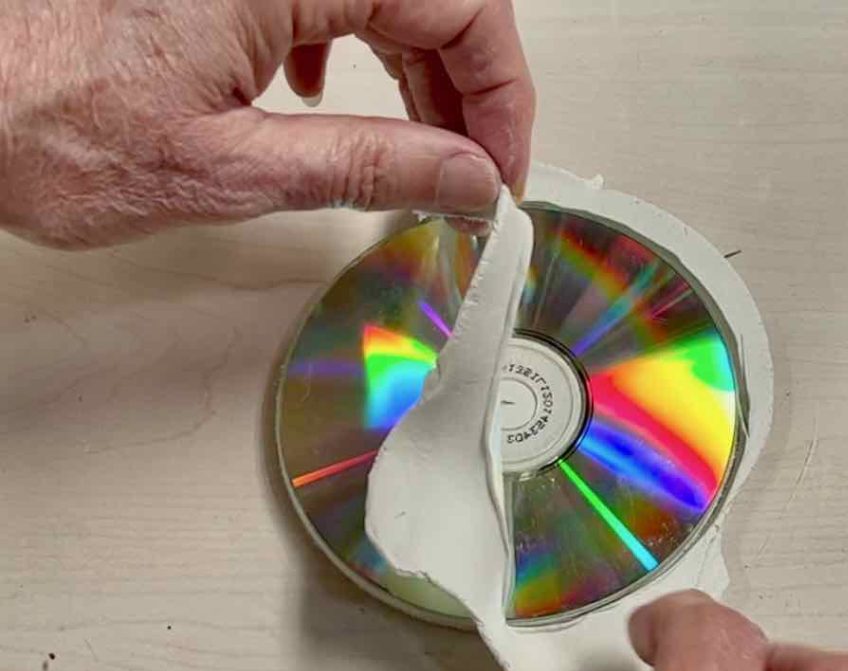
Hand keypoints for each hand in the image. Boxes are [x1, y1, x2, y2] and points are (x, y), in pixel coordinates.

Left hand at [0, 0, 532, 247]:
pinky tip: (322, 88)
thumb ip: (367, 168)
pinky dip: (346, 34)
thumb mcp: (226, 167)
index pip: (461, 4)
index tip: (501, 165)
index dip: (501, 94)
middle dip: (467, 81)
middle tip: (472, 166)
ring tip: (417, 142)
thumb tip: (464, 177)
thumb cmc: (34, 117)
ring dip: (413, 60)